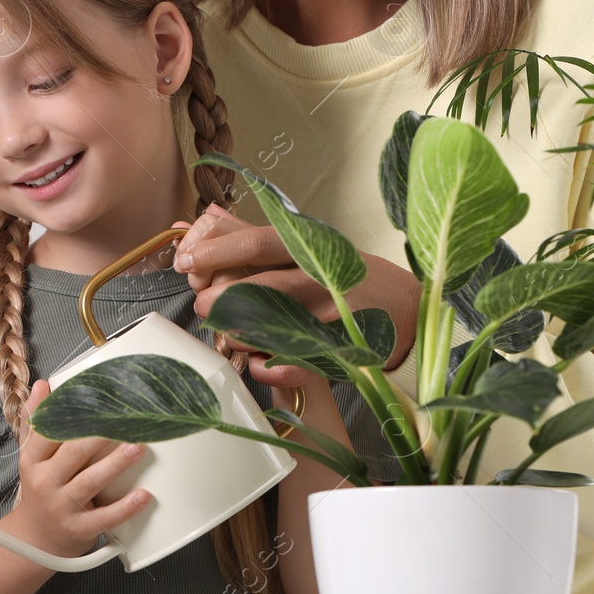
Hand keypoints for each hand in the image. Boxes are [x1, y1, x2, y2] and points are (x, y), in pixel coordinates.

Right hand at [8, 379, 153, 558]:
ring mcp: (62, 507)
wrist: (34, 541)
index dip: (71, 413)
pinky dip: (125, 508)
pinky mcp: (79, 529)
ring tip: (138, 448)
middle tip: (125, 419)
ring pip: (90, 482)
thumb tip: (43, 384)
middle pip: (72, 454)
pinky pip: (104, 518)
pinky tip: (144, 496)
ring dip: (115, 465)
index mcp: (34, 460)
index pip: (49, 432)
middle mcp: (46, 482)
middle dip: (99, 436)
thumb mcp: (32, 456)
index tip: (95, 398)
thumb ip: (36, 422)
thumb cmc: (40, 491)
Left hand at [173, 204, 422, 385]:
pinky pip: (295, 366)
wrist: (407, 307)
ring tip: (227, 335)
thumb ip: (248, 235)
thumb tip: (194, 225)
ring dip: (238, 334)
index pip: (256, 242)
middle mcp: (320, 278)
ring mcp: (332, 317)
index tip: (186, 261)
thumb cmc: (344, 274)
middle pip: (258, 286)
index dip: (215, 251)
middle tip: (203, 305)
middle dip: (218, 298)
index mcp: (309, 247)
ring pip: (271, 328)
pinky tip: (258, 364)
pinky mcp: (341, 352)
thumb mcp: (305, 245)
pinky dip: (268, 369)